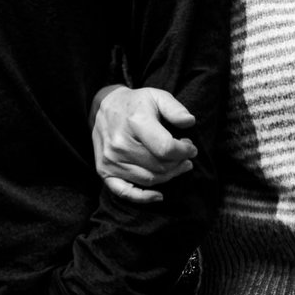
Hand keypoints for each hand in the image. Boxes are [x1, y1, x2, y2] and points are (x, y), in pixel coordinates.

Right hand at [92, 81, 196, 203]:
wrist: (103, 108)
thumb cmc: (135, 104)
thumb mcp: (157, 96)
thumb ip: (175, 109)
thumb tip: (189, 122)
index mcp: (135, 122)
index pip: (166, 148)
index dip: (184, 151)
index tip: (191, 147)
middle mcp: (120, 143)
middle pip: (159, 166)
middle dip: (179, 163)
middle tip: (186, 157)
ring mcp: (111, 159)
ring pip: (149, 179)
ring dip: (169, 176)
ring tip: (178, 166)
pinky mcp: (104, 170)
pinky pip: (125, 192)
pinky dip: (143, 198)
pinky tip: (158, 196)